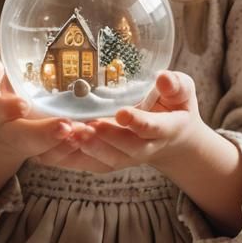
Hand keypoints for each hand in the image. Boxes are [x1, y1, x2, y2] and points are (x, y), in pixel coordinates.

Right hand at [0, 41, 90, 166]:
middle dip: (46, 134)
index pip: (0, 110)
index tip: (23, 104)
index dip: (10, 108)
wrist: (0, 132)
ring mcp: (31, 146)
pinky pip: (62, 156)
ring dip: (67, 144)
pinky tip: (93, 137)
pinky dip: (77, 149)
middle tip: (66, 126)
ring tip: (86, 131)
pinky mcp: (48, 153)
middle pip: (27, 137)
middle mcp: (13, 133)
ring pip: (48, 151)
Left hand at [60, 70, 206, 173]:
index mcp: (167, 128)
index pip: (153, 128)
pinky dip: (75, 157)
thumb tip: (163, 78)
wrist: (174, 138)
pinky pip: (93, 164)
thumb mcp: (183, 91)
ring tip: (71, 133)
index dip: (138, 122)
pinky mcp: (111, 160)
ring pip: (109, 159)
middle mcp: (147, 147)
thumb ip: (176, 85)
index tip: (122, 113)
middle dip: (108, 138)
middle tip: (87, 126)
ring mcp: (128, 156)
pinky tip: (58, 144)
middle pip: (128, 147)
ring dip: (90, 148)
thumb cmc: (175, 105)